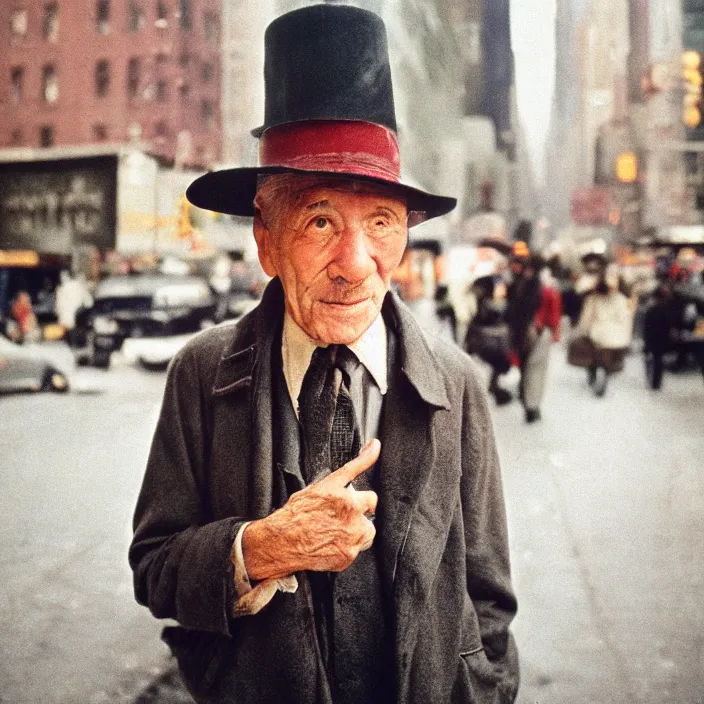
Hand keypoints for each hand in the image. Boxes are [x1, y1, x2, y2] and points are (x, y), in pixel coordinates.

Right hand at [241, 439, 379, 580]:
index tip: (357, 495)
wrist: (281, 541)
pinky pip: (357, 549)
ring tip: (335, 530)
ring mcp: (351, 536)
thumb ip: (353, 467)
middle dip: (360, 511)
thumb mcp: (323, 483)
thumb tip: (375, 446)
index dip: (361, 498)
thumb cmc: (297, 512)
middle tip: (340, 516)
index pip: (370, 494)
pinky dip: (348, 547)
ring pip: (367, 532)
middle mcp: (350, 515)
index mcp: (344, 496)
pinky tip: (331, 542)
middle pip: (370, 511)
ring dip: (357, 530)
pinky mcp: (348, 555)